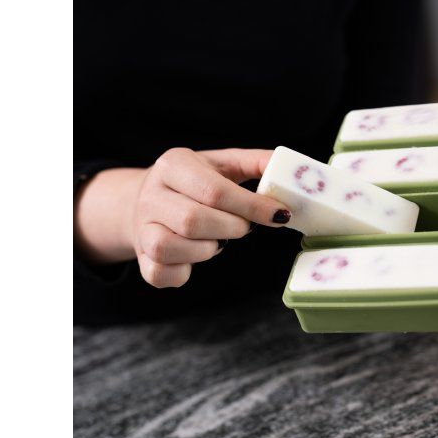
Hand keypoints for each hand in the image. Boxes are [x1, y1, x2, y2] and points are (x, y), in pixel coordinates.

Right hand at [74, 148, 289, 288]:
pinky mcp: (141, 257)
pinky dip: (184, 272)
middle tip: (243, 227)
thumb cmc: (194, 183)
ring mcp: (141, 228)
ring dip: (207, 250)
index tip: (280, 215)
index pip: (214, 190)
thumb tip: (296, 171)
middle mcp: (151, 195)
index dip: (252, 206)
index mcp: (173, 165)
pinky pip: (160, 273)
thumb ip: (257, 164)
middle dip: (230, 228)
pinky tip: (194, 257)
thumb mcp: (223, 164)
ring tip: (216, 239)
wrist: (145, 201)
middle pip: (193, 221)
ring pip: (171, 247)